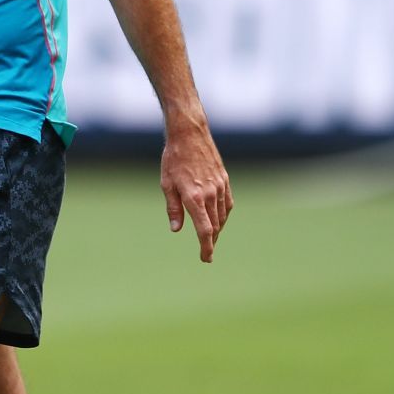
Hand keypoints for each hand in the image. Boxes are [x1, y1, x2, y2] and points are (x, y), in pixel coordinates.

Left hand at [162, 121, 231, 261]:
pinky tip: (219, 218)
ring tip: (211, 238)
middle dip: (211, 241)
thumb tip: (177, 229)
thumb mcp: (166, 185)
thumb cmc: (174, 159)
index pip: (205, 230)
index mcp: (194, 198)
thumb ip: (173, 209)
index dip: (206, 247)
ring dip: (218, 229)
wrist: (189, 134)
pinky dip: (224, 215)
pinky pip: (227, 203)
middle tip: (207, 252)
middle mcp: (210, 194)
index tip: (206, 258)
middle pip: (215, 226)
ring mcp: (219, 186)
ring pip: (222, 216)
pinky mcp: (224, 179)